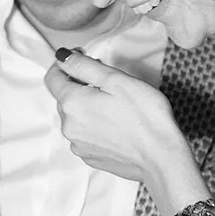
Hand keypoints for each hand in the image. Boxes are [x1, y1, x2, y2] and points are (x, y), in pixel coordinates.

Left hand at [44, 50, 206, 215]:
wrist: (162, 158)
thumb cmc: (145, 116)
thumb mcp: (116, 80)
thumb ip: (84, 66)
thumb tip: (62, 57)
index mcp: (73, 103)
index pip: (52, 78)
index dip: (65, 64)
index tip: (81, 58)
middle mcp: (69, 126)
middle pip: (64, 98)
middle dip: (79, 86)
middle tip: (107, 83)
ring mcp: (78, 145)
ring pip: (75, 117)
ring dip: (87, 108)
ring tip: (115, 107)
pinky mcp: (90, 158)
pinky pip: (84, 135)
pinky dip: (94, 127)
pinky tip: (116, 126)